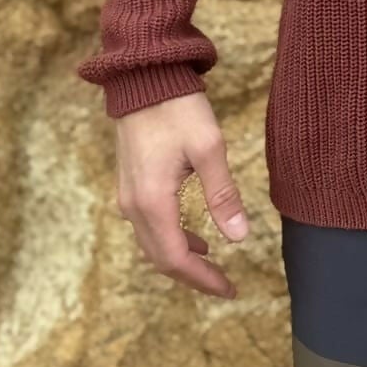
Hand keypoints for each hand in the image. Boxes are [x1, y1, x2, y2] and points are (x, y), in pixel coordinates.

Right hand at [114, 90, 250, 300]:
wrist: (143, 77)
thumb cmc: (178, 107)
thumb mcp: (209, 148)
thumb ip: (223, 194)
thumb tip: (239, 238)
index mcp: (153, 201)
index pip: (176, 258)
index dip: (203, 280)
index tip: (230, 289)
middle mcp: (133, 205)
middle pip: (160, 258)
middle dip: (192, 277)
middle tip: (225, 286)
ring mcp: (127, 195)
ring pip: (151, 244)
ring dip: (180, 259)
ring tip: (212, 265)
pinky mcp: (129, 184)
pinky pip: (147, 226)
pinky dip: (170, 240)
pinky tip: (193, 236)